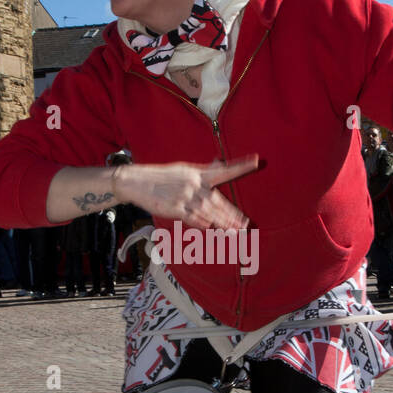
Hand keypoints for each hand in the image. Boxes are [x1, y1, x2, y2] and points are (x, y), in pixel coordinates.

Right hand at [114, 156, 258, 230]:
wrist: (136, 181)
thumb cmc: (162, 176)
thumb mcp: (183, 169)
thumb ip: (204, 171)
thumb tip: (220, 163)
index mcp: (197, 173)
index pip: (224, 169)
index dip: (241, 166)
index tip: (257, 161)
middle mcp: (193, 184)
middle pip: (218, 201)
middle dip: (233, 214)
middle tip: (247, 224)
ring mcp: (184, 197)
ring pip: (208, 212)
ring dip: (223, 223)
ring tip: (236, 231)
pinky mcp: (174, 208)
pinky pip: (192, 218)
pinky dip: (202, 223)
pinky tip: (212, 228)